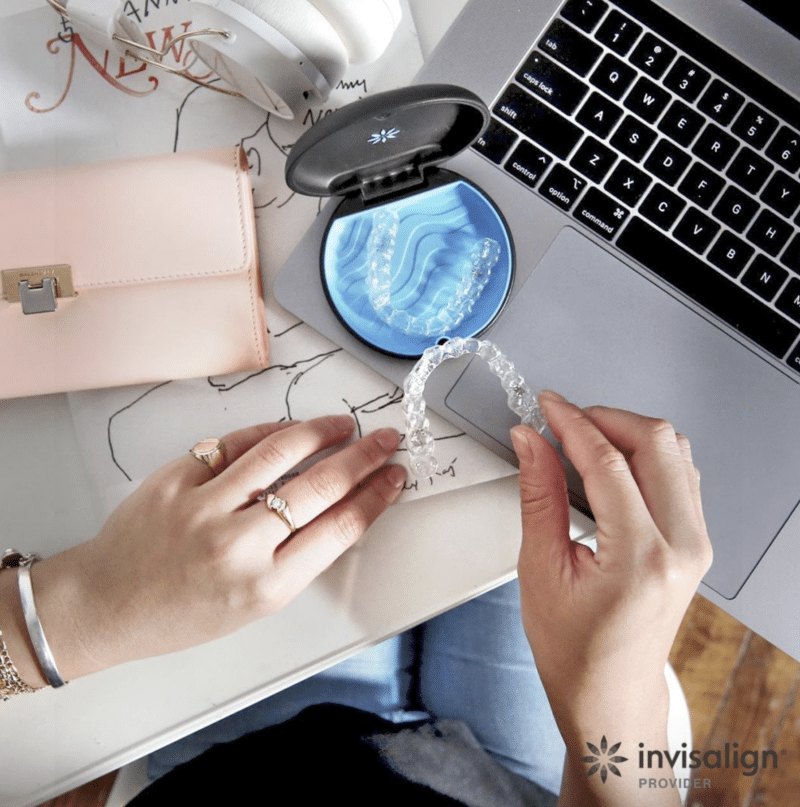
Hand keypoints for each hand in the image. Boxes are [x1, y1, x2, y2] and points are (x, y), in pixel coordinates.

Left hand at [31, 415, 405, 680]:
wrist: (107, 604)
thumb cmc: (182, 613)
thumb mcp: (254, 605)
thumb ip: (299, 558)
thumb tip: (342, 506)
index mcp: (265, 587)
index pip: (340, 527)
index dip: (376, 495)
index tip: (394, 475)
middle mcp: (238, 545)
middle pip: (320, 486)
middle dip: (363, 457)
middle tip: (385, 439)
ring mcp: (203, 507)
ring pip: (279, 451)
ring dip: (321, 431)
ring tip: (343, 425)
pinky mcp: (176, 479)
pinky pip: (233, 443)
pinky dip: (268, 431)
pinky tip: (290, 429)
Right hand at [511, 391, 711, 804]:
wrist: (608, 691)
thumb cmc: (573, 649)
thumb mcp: (540, 569)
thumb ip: (538, 495)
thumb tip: (530, 442)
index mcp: (640, 558)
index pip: (608, 462)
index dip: (571, 423)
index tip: (546, 406)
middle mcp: (681, 547)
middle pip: (656, 442)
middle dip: (604, 417)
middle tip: (563, 420)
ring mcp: (695, 544)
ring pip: (675, 451)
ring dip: (627, 432)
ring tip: (583, 438)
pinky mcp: (695, 543)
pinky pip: (681, 474)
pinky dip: (644, 454)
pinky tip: (611, 462)